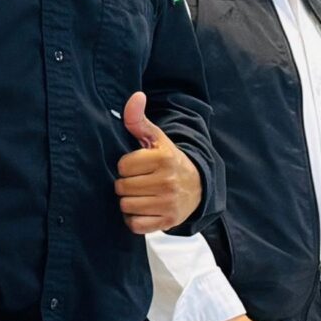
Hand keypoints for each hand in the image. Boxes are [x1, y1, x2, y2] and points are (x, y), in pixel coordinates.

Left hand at [116, 91, 202, 232]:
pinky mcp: (167, 221)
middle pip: (122, 188)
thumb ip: (139, 119)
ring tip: (142, 194)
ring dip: (130, 202)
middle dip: (127, 184)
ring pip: (126, 206)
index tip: (139, 166)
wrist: (198, 187)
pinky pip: (135, 224)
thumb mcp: (157, 139)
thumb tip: (136, 96)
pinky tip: (144, 209)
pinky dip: (135, 219)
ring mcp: (168, 204)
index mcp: (163, 159)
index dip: (127, 166)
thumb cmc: (169, 161)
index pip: (122, 166)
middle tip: (140, 181)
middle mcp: (167, 182)